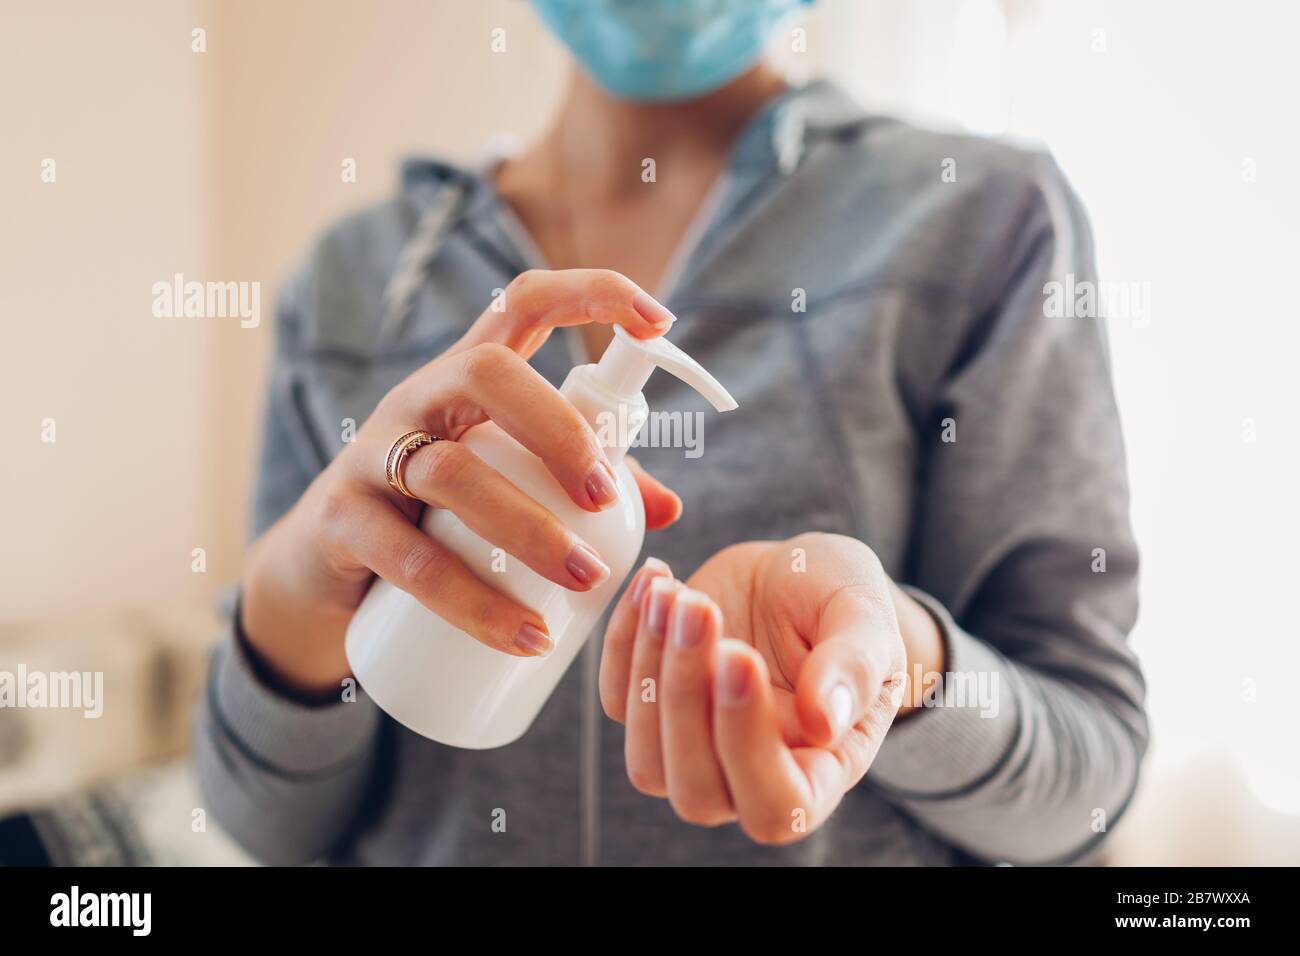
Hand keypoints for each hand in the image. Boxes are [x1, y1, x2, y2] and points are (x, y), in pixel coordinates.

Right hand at [242, 269, 681, 697]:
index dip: (593, 294)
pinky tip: (525, 637)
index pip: (524, 304)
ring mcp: (371, 455)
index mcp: (468, 381)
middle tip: (603, 499)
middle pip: (487, 371)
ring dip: (529, 528)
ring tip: (584, 580)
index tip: (660, 319)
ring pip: (451, 471)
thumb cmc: (432, 517)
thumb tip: (668, 508)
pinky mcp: (341, 521)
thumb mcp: (504, 488)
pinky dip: (475, 603)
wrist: (320, 575)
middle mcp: (419, 401)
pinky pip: (411, 559)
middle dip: (559, 429)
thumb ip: (579, 488)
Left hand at [600, 533, 928, 844]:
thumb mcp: (866, 619)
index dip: (747, 747)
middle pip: (696, 789)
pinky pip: (617, 699)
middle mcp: (751, 776)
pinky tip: (654, 582)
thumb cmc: (841, 603)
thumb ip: (854, 667)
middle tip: (699, 609)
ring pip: (647, 757)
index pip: (776, 807)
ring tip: (671, 592)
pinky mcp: (655, 706)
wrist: (799, 575)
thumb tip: (825, 722)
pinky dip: (622, 640)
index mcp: (819, 771)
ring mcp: (696, 747)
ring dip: (648, 669)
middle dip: (686, 695)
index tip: (740, 656)